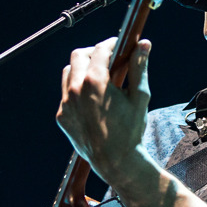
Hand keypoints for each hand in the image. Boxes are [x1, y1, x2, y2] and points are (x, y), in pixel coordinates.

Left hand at [56, 37, 151, 183]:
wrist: (115, 161)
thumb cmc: (131, 129)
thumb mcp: (139, 96)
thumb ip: (139, 67)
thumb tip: (144, 44)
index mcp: (95, 81)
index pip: (100, 50)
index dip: (111, 44)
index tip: (119, 45)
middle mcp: (75, 89)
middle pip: (79, 55)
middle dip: (93, 52)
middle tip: (108, 58)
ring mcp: (66, 103)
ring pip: (68, 72)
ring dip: (81, 69)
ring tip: (99, 77)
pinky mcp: (62, 116)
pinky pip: (66, 94)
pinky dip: (77, 89)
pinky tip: (92, 98)